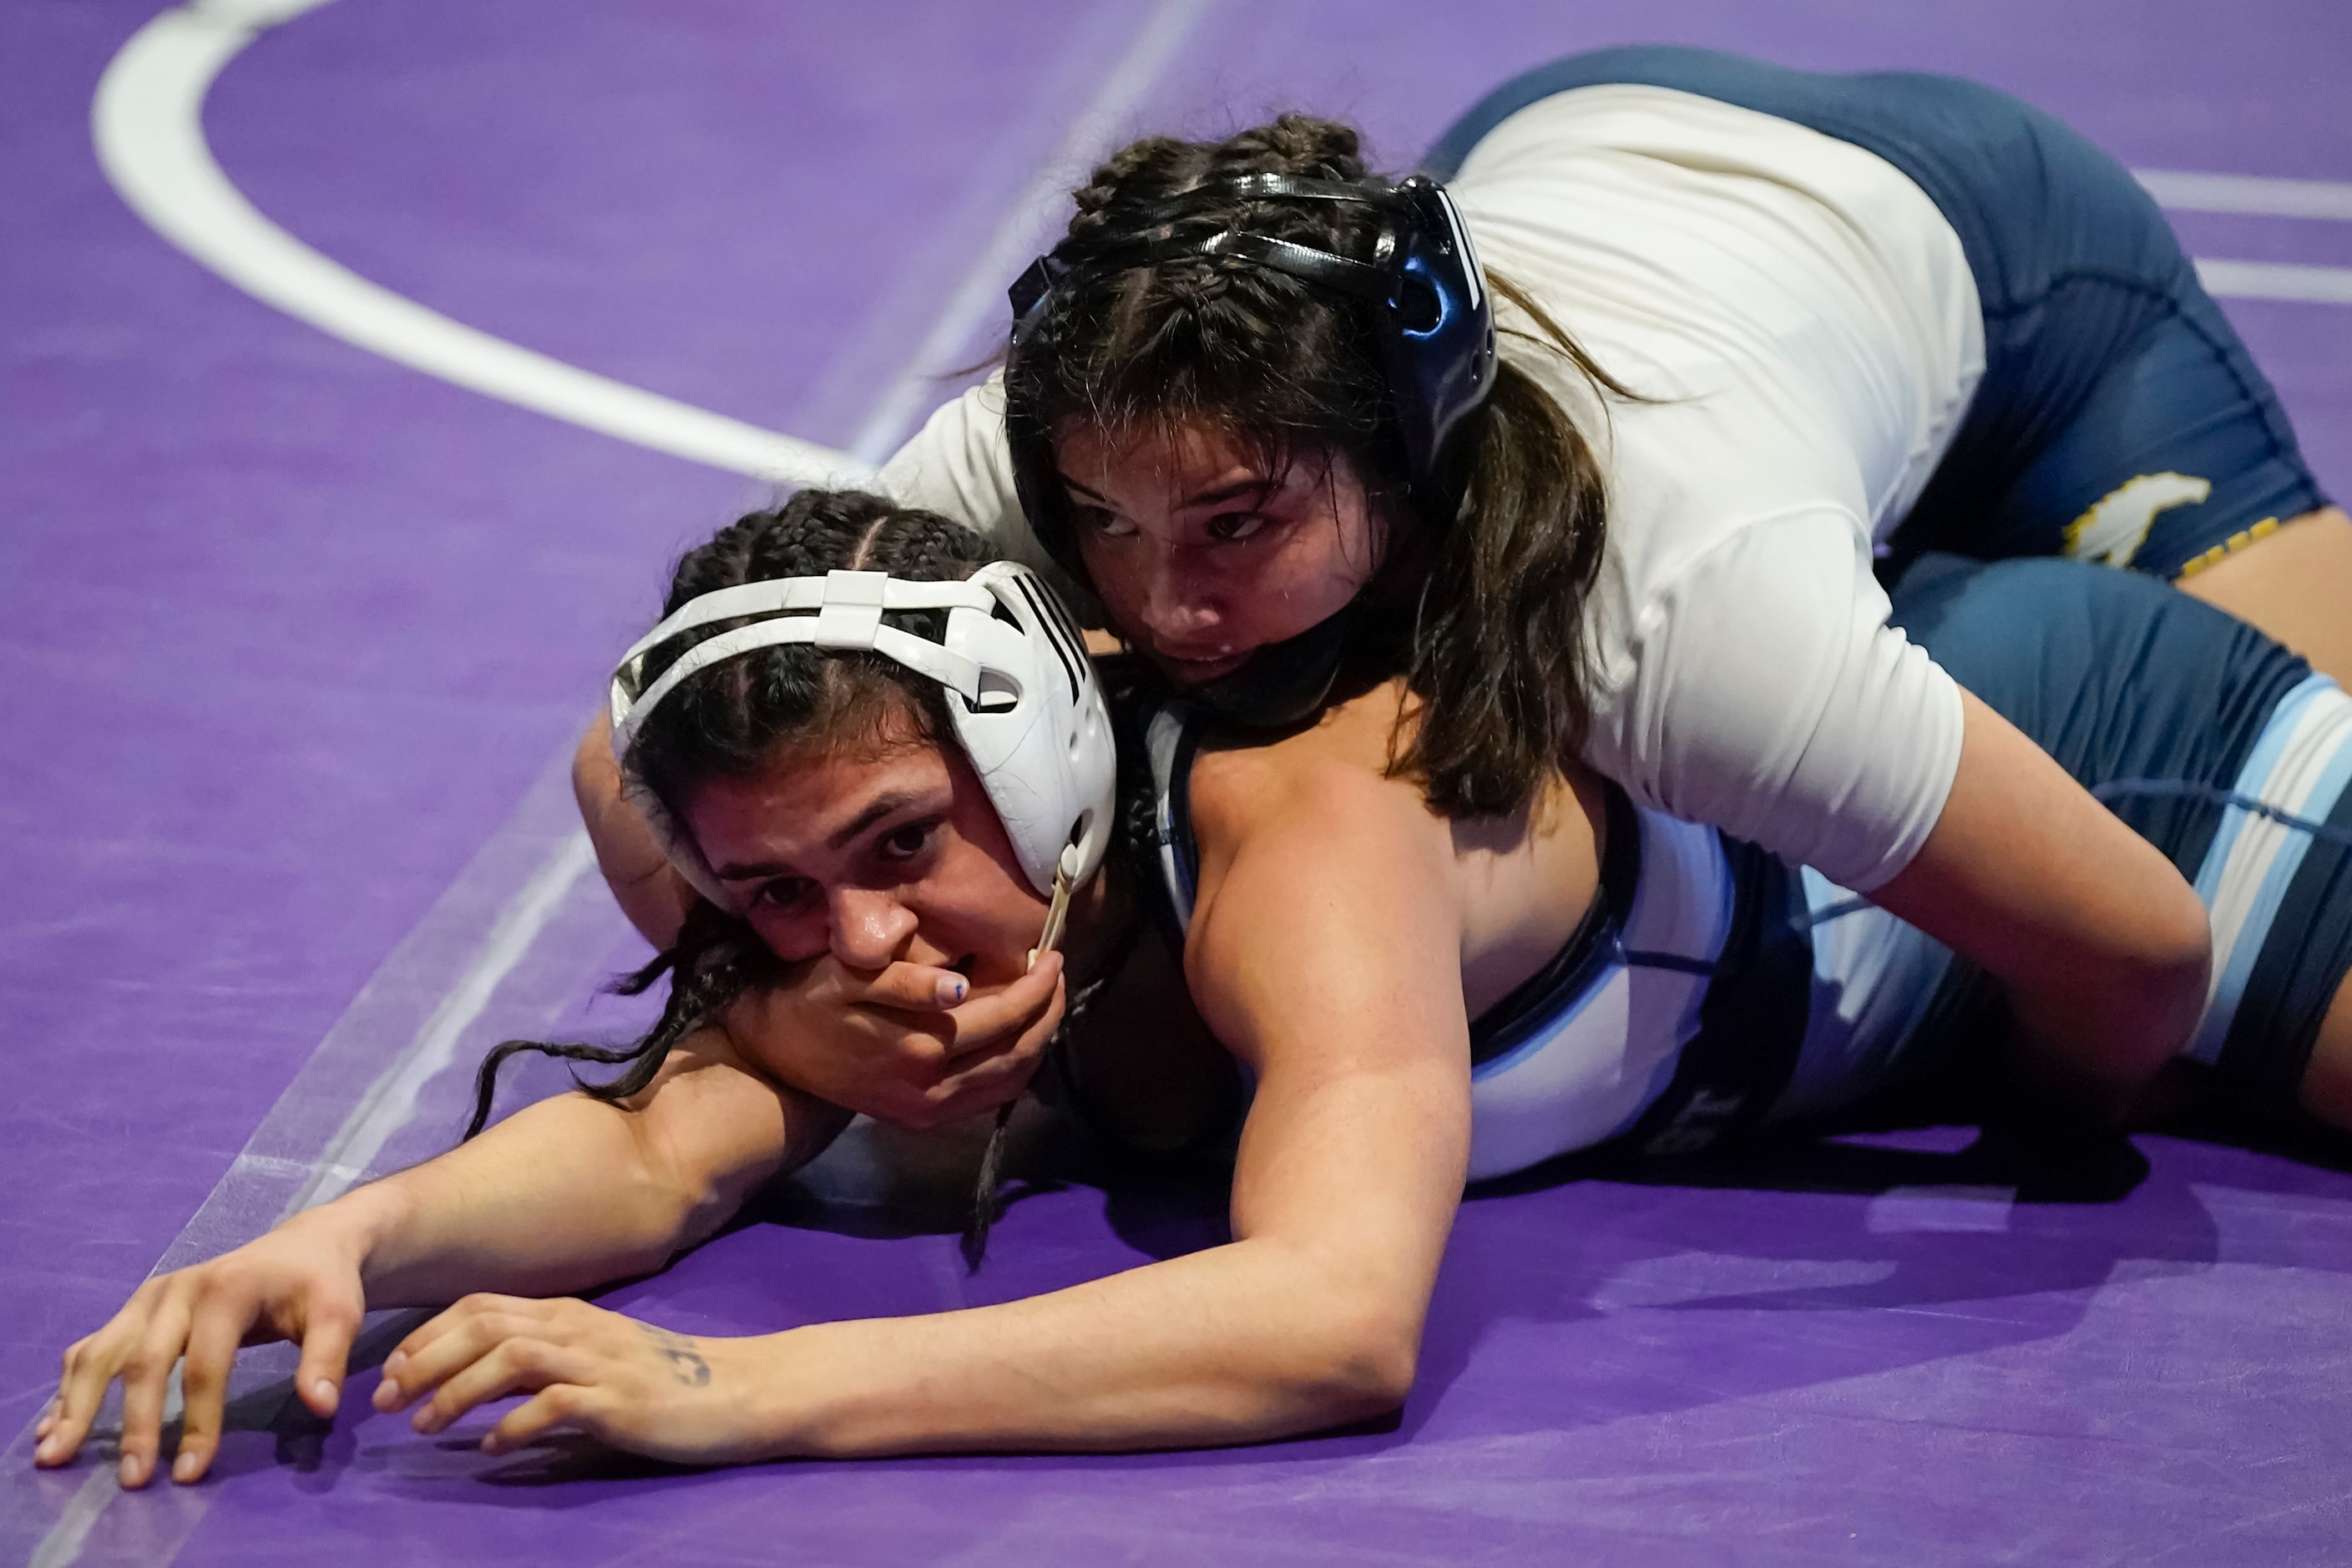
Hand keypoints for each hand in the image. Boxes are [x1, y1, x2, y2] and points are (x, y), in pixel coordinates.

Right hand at [33, 1215, 367, 1486]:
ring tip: (55, 1454)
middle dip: (135, 1423)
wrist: (302, 1246)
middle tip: (134, 1477)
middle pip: (143, 1360)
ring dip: (75, 1403)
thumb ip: (328, 1357)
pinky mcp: (137, 1310)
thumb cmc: (320, 1284)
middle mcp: (177, 1289)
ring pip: (102, 1351)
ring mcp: (150, 1298)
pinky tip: (54, 1426)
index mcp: (226, 1288)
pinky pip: (93, 1347)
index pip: (205, 1363)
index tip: (192, 1469)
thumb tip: (319, 1405)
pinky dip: (69, 1386)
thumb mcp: (339, 1313)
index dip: (199, 1419)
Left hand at [374, 1295, 773, 1464]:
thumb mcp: (595, 1360)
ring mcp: (599, 1361)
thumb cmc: (664, 1381)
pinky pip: (553, 1405)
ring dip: (457, 1391)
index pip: (482, 1305)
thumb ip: (541, 1366)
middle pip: (485, 1325)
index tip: (394, 1369)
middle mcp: (577, 1327)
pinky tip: (491, 1449)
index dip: (429, 1334)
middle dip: (426, 1360)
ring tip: (424, 1426)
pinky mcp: (619, 1399)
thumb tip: (477, 1389)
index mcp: (568, 1313)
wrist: (738, 1391)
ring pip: (510, 1358)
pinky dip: (512, 1426)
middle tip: (386, 1399)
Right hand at [725, 951, 1064, 1129]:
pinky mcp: (923, 1120)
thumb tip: (960, 986)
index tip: (1052, 954)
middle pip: (1018, 1054)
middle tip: (1058, 975)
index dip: (1036, 986)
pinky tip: (1018, 1037)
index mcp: (919, 1046)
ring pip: (1010, 1082)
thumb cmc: (811, 998)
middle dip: (1049, 1013)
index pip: (1004, 1017)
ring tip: (1046, 1002)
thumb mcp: (850, 975)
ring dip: (1038, 1042)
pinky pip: (989, 1099)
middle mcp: (931, 1089)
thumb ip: (907, 981)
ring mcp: (928, 1111)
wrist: (771, 1053)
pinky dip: (1015, 1068)